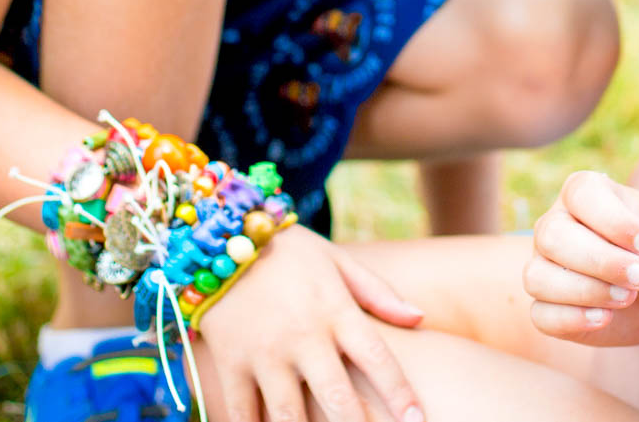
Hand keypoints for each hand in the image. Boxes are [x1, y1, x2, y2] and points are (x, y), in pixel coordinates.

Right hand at [196, 225, 426, 421]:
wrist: (218, 236)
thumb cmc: (288, 251)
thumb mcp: (336, 260)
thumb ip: (378, 293)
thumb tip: (420, 318)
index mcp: (334, 309)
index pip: (376, 358)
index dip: (400, 393)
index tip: (417, 420)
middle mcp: (302, 336)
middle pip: (337, 397)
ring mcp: (263, 352)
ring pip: (289, 415)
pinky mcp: (230, 363)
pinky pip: (242, 413)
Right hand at [526, 170, 638, 345]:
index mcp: (584, 193)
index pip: (582, 195)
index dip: (614, 221)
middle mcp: (555, 224)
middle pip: (553, 237)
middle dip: (601, 261)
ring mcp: (545, 266)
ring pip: (539, 278)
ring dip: (587, 291)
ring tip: (627, 296)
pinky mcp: (547, 306)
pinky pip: (542, 316)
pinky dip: (573, 320)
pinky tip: (605, 318)